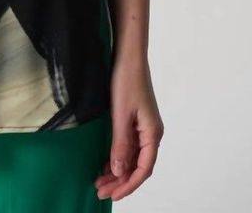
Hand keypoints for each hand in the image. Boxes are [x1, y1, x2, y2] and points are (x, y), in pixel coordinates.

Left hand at [95, 57, 162, 201]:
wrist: (128, 56)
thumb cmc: (126, 80)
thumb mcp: (121, 114)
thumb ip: (120, 144)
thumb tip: (119, 172)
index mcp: (152, 134)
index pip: (143, 169)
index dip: (128, 185)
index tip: (112, 195)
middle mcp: (151, 134)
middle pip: (138, 166)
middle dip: (120, 181)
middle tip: (100, 192)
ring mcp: (144, 127)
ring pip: (132, 157)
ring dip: (118, 171)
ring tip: (99, 182)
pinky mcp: (135, 120)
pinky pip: (129, 146)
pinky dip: (118, 158)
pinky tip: (106, 165)